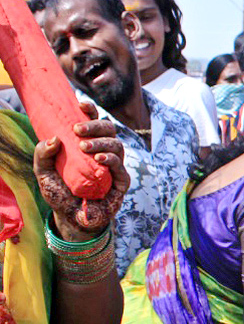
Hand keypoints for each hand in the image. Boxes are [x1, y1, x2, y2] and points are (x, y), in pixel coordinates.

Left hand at [36, 101, 128, 240]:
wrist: (71, 218)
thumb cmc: (59, 193)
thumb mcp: (42, 173)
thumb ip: (42, 155)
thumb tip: (54, 138)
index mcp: (88, 145)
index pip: (94, 123)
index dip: (90, 111)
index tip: (80, 104)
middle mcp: (103, 152)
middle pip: (109, 129)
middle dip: (95, 125)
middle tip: (78, 129)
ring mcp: (114, 167)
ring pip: (117, 144)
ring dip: (101, 142)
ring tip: (84, 146)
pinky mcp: (120, 182)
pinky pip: (120, 166)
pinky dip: (111, 159)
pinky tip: (99, 158)